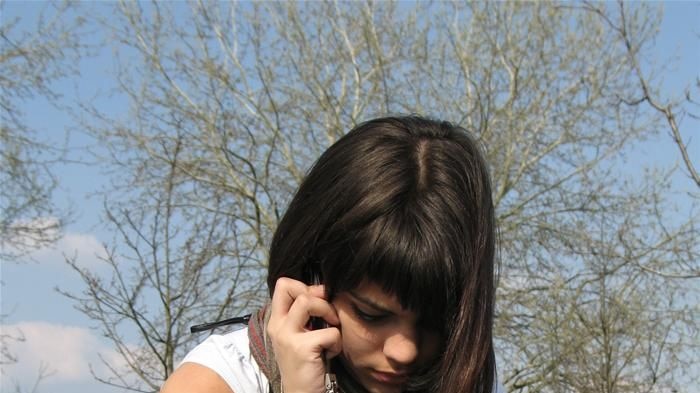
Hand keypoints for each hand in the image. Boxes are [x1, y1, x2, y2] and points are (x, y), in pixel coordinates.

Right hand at [267, 277, 341, 392]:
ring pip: (308, 302)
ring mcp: (287, 336)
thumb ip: (303, 315)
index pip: (283, 285)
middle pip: (291, 287)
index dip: (305, 286)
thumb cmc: (305, 364)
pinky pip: (330, 331)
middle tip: (328, 312)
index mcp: (276, 321)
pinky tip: (330, 353)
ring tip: (332, 329)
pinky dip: (337, 341)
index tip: (318, 301)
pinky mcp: (302, 348)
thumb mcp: (298, 336)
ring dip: (328, 312)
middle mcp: (277, 326)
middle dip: (317, 294)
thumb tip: (322, 292)